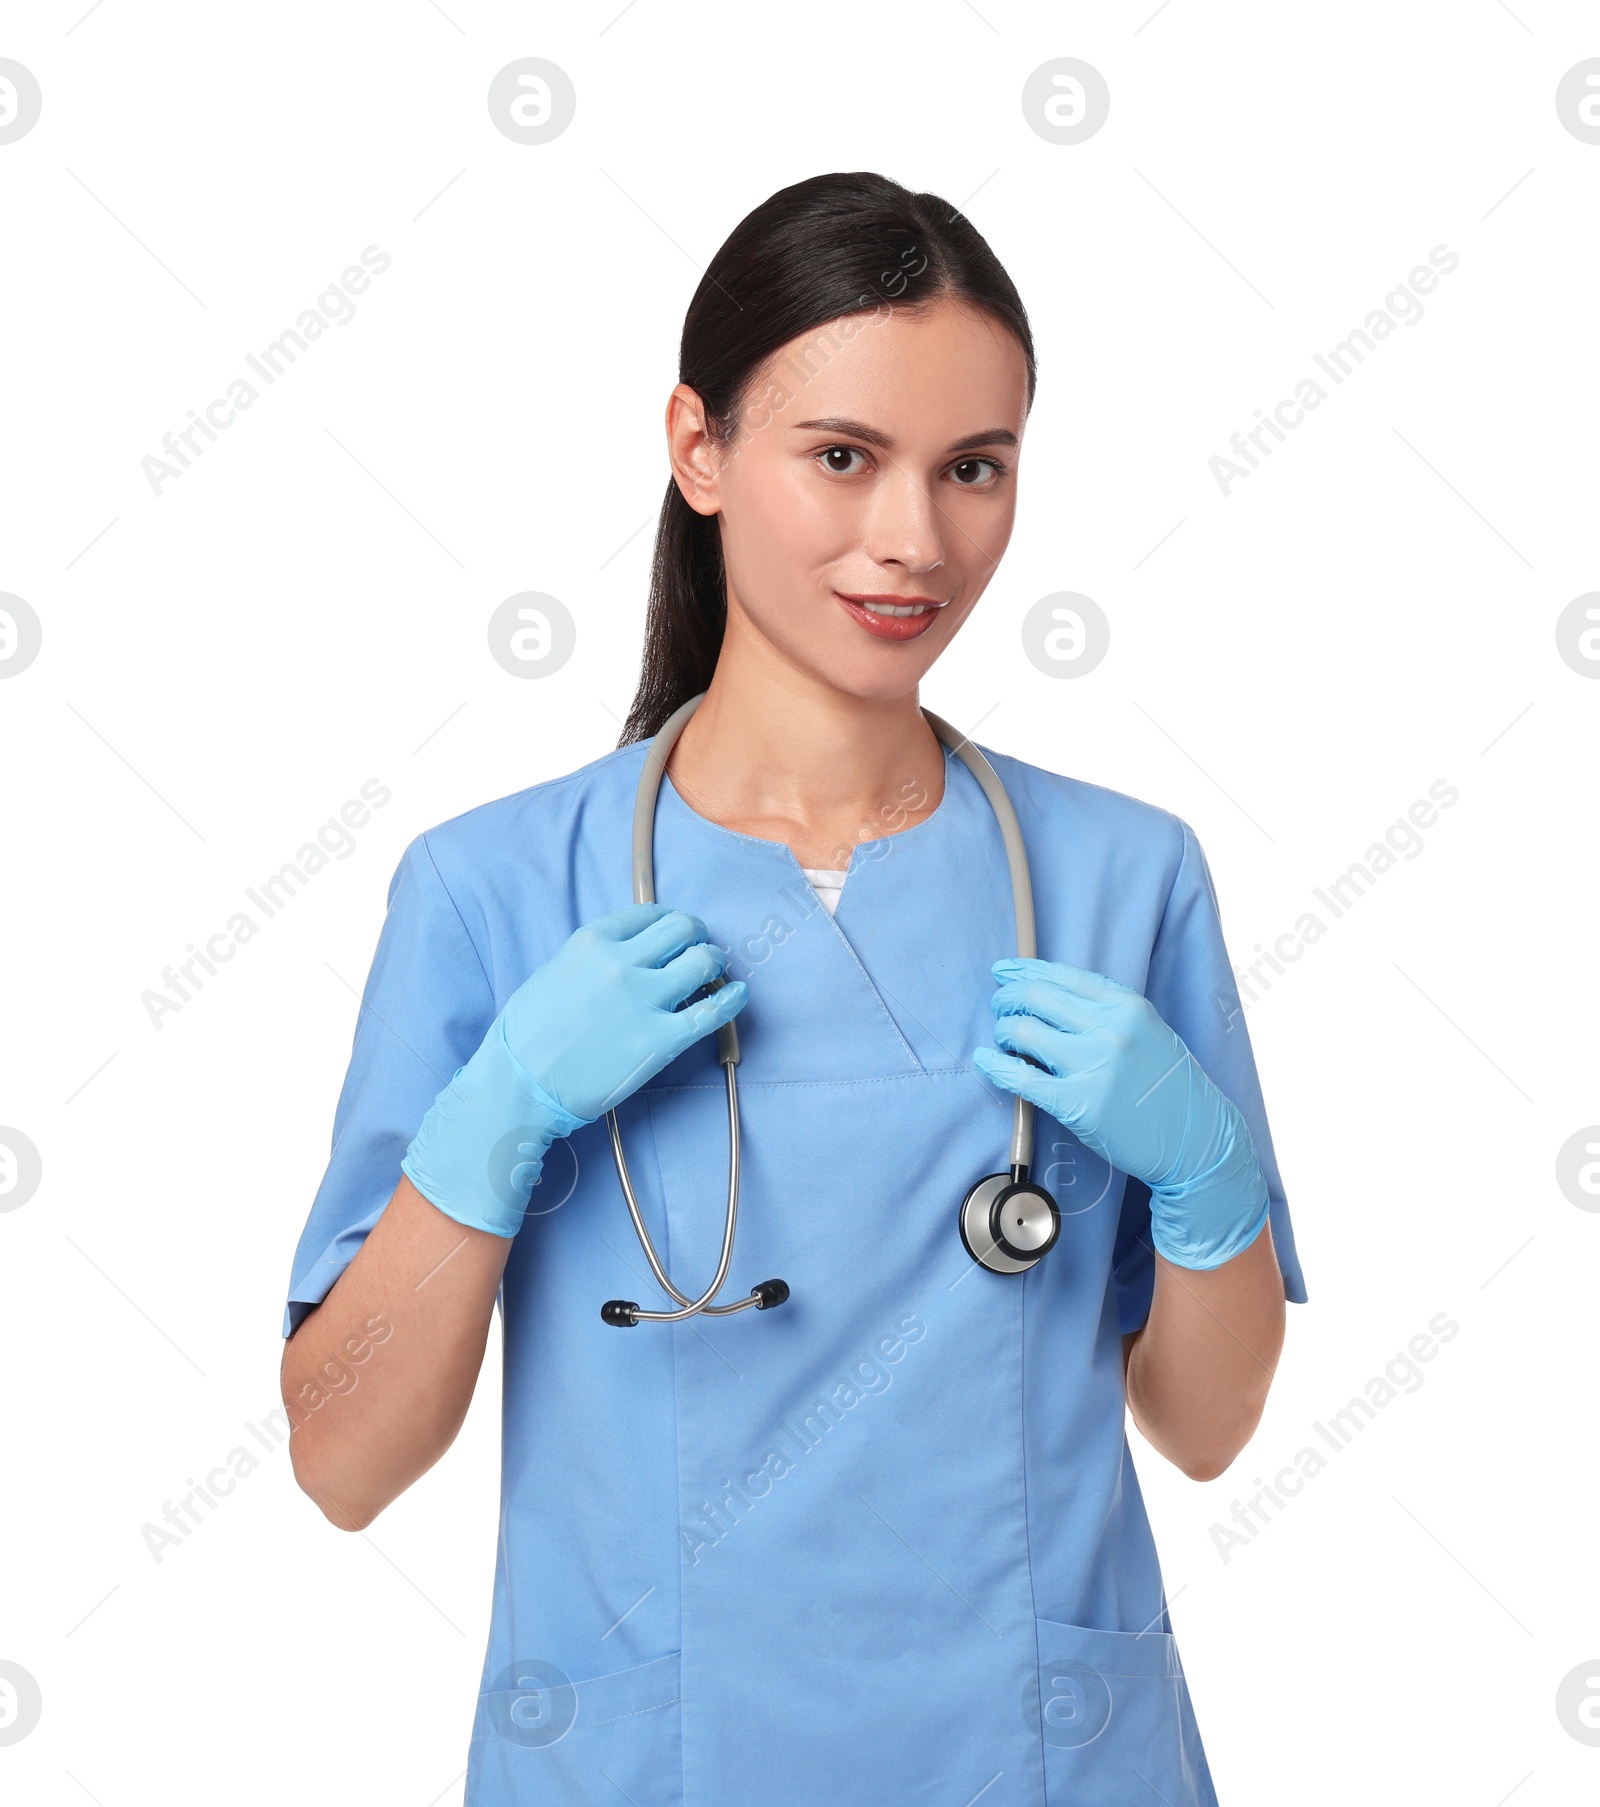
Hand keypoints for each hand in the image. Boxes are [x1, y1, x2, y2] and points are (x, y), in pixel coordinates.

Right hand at [501, 904, 745, 1122]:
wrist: (521, 1084)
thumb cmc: (528, 1034)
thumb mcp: (554, 972)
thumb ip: (593, 958)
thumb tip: (629, 954)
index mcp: (592, 943)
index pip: (648, 914)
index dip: (668, 920)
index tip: (676, 930)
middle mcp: (621, 963)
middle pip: (682, 930)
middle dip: (696, 935)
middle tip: (700, 947)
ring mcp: (644, 1001)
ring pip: (702, 962)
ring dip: (713, 962)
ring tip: (714, 971)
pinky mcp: (661, 1040)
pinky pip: (712, 1011)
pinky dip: (732, 999)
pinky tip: (737, 994)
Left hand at [972, 956, 1267, 1270]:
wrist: (1196, 1138)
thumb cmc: (1169, 1085)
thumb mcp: (1148, 1030)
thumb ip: (1107, 1010)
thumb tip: (1050, 993)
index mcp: (1127, 1006)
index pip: (1062, 976)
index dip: (1025, 971)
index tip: (1004, 972)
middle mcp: (1110, 1030)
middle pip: (1036, 998)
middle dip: (1008, 999)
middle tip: (1000, 1008)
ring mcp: (1094, 1067)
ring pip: (1024, 1032)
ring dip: (1004, 1031)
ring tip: (1005, 1039)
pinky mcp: (1078, 1105)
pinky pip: (1021, 1078)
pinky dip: (995, 1066)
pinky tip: (986, 1060)